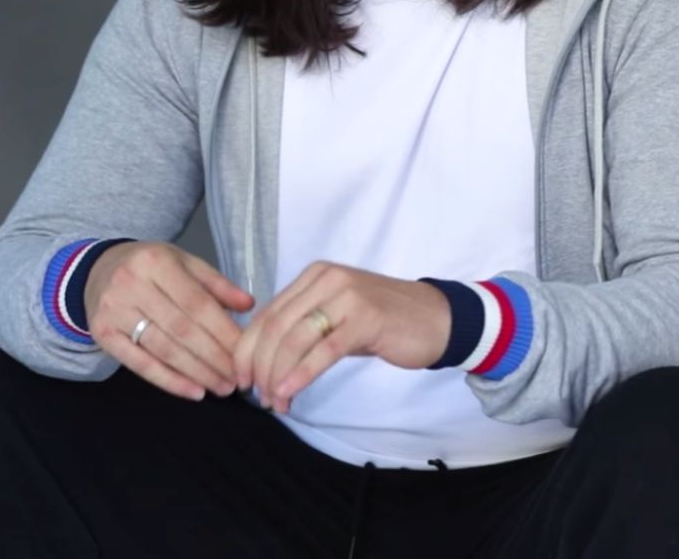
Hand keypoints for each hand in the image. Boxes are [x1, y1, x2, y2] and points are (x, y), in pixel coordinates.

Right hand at [84, 241, 254, 400]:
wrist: (98, 270)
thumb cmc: (150, 268)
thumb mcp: (183, 263)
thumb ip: (216, 284)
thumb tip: (249, 305)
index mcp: (157, 262)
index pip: (197, 304)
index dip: (223, 332)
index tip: (244, 354)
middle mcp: (132, 285)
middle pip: (181, 329)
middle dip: (213, 358)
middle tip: (237, 379)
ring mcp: (114, 311)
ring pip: (163, 349)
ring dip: (196, 373)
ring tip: (221, 387)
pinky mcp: (102, 334)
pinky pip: (139, 363)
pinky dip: (168, 381)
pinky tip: (192, 391)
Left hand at [233, 261, 450, 413]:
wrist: (437, 318)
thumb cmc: (383, 322)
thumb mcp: (336, 317)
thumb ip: (303, 328)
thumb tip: (263, 362)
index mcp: (313, 276)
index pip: (267, 314)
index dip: (247, 350)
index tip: (241, 380)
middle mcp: (326, 279)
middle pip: (275, 327)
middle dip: (259, 366)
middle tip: (257, 396)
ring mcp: (347, 296)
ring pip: (294, 338)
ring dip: (277, 375)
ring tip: (275, 402)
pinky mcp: (366, 318)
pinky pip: (324, 349)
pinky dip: (301, 373)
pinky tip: (290, 391)